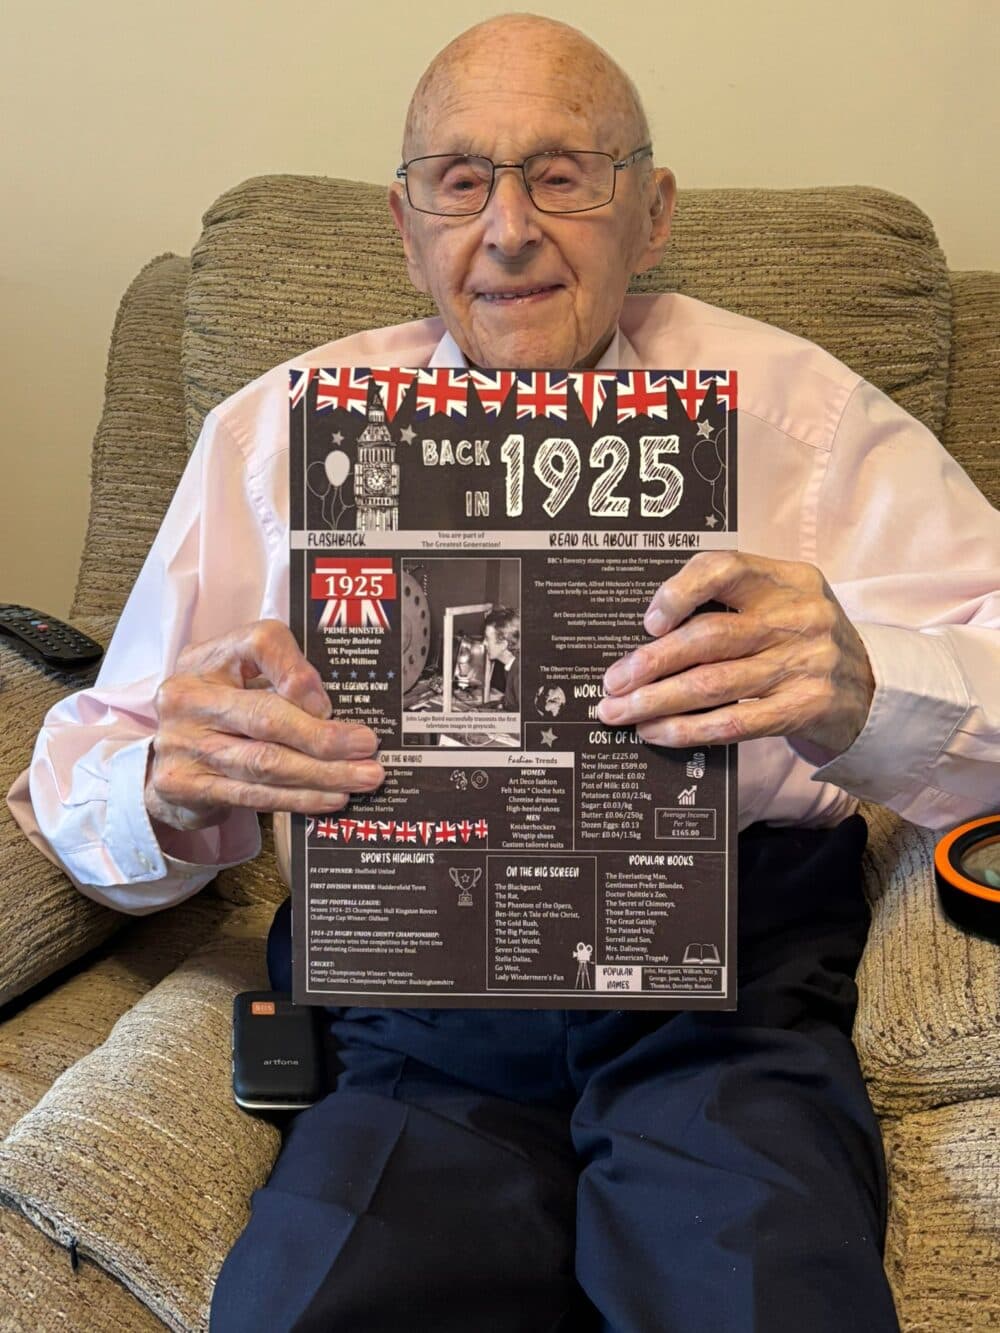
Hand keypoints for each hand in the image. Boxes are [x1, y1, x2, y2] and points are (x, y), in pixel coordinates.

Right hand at [145, 619, 383, 831]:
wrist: (165, 760)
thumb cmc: (220, 714)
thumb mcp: (242, 681)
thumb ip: (282, 682)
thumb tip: (332, 713)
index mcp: (207, 657)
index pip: (261, 642)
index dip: (300, 671)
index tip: (329, 702)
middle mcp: (188, 696)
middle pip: (267, 715)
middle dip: (325, 736)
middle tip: (367, 746)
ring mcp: (181, 742)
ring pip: (265, 761)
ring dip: (322, 773)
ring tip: (363, 777)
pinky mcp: (184, 784)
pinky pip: (253, 795)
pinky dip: (299, 798)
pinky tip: (331, 798)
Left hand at [597, 552, 874, 755]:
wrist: (874, 694)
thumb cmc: (805, 645)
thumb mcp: (785, 606)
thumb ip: (733, 604)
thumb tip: (648, 633)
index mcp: (789, 579)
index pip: (725, 567)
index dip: (679, 591)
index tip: (648, 621)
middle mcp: (798, 618)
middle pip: (708, 636)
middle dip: (649, 662)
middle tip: (612, 682)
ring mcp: (804, 664)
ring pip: (713, 684)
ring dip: (656, 701)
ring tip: (618, 712)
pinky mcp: (804, 709)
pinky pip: (733, 722)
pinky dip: (687, 730)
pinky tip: (656, 733)